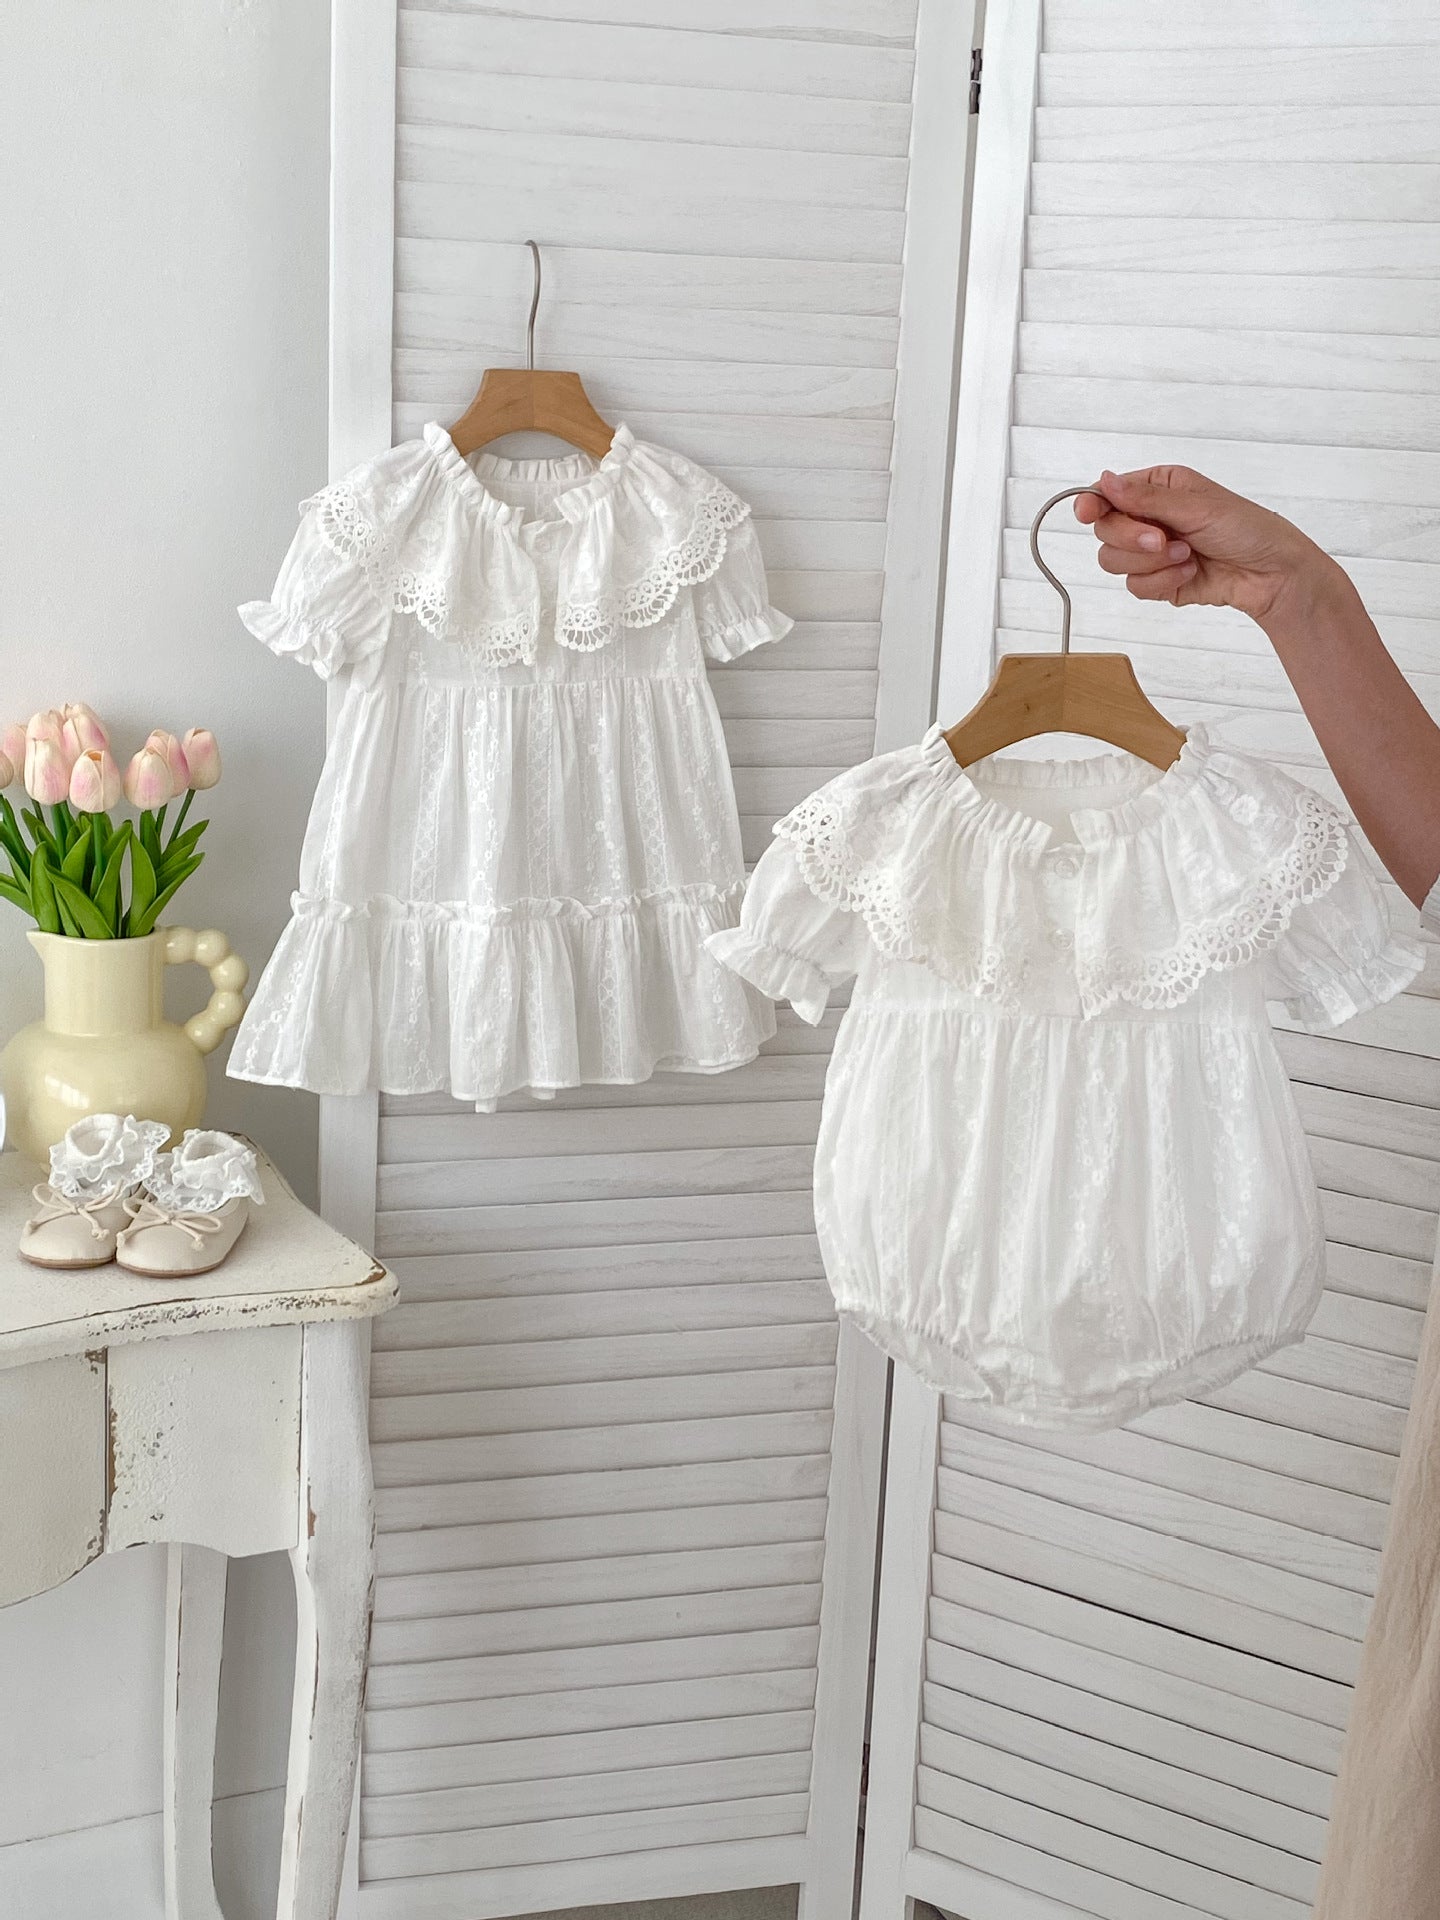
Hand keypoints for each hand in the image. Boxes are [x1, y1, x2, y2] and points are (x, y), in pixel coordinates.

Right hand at [1073, 465, 1332, 625]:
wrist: (1271, 574)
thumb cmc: (1247, 529)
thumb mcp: (1196, 506)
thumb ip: (1145, 498)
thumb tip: (1105, 480)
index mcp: (1157, 487)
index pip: (1107, 494)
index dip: (1091, 504)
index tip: (1088, 513)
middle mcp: (1149, 517)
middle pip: (1105, 531)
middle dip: (1132, 540)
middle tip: (1163, 541)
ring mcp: (1150, 552)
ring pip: (1114, 563)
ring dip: (1152, 564)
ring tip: (1187, 557)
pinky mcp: (1157, 581)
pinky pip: (1134, 587)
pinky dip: (1162, 582)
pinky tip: (1190, 573)